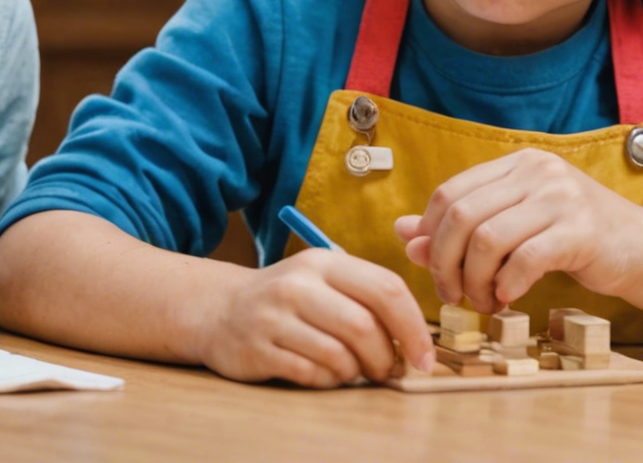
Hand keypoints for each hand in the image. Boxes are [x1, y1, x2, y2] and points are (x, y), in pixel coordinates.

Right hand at [192, 248, 433, 387]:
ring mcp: (274, 316)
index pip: (386, 289)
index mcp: (324, 262)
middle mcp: (297, 284)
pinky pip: (310, 374)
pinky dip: (326, 380)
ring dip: (354, 372)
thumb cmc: (288, 301)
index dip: (413, 328)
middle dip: (385, 358)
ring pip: (338, 355)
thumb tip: (415, 340)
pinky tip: (321, 373)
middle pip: (363, 326)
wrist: (218, 308)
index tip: (424, 358)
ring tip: (349, 370)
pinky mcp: (258, 348)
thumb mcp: (323, 280)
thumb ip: (367, 298)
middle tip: (385, 370)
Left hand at [393, 148, 642, 312]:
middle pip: (461, 215)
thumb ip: (461, 227)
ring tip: (483, 302)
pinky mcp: (581, 230)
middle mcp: (537, 171)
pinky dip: (506, 286)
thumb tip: (404, 234)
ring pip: (487, 239)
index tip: (433, 267)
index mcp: (516, 164)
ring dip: (475, 281)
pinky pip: (524, 260)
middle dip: (445, 262)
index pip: (450, 192)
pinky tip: (508, 299)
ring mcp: (561, 198)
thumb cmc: (572, 237)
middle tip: (452, 294)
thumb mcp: (514, 225)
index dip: (430, 234)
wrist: (641, 248)